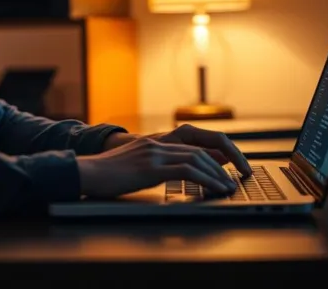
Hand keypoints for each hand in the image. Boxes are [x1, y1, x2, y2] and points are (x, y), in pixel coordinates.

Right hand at [103, 124, 251, 177]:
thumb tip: (183, 171)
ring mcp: (154, 152)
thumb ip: (158, 164)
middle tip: (241, 172)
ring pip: (198, 158)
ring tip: (230, 185)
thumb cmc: (107, 175)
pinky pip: (187, 170)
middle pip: (202, 145)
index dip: (216, 149)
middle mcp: (158, 142)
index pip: (195, 138)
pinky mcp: (151, 167)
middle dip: (227, 159)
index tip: (232, 162)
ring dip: (219, 172)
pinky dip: (207, 179)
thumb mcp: (136, 165)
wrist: (85, 173)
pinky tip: (216, 188)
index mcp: (155, 141)